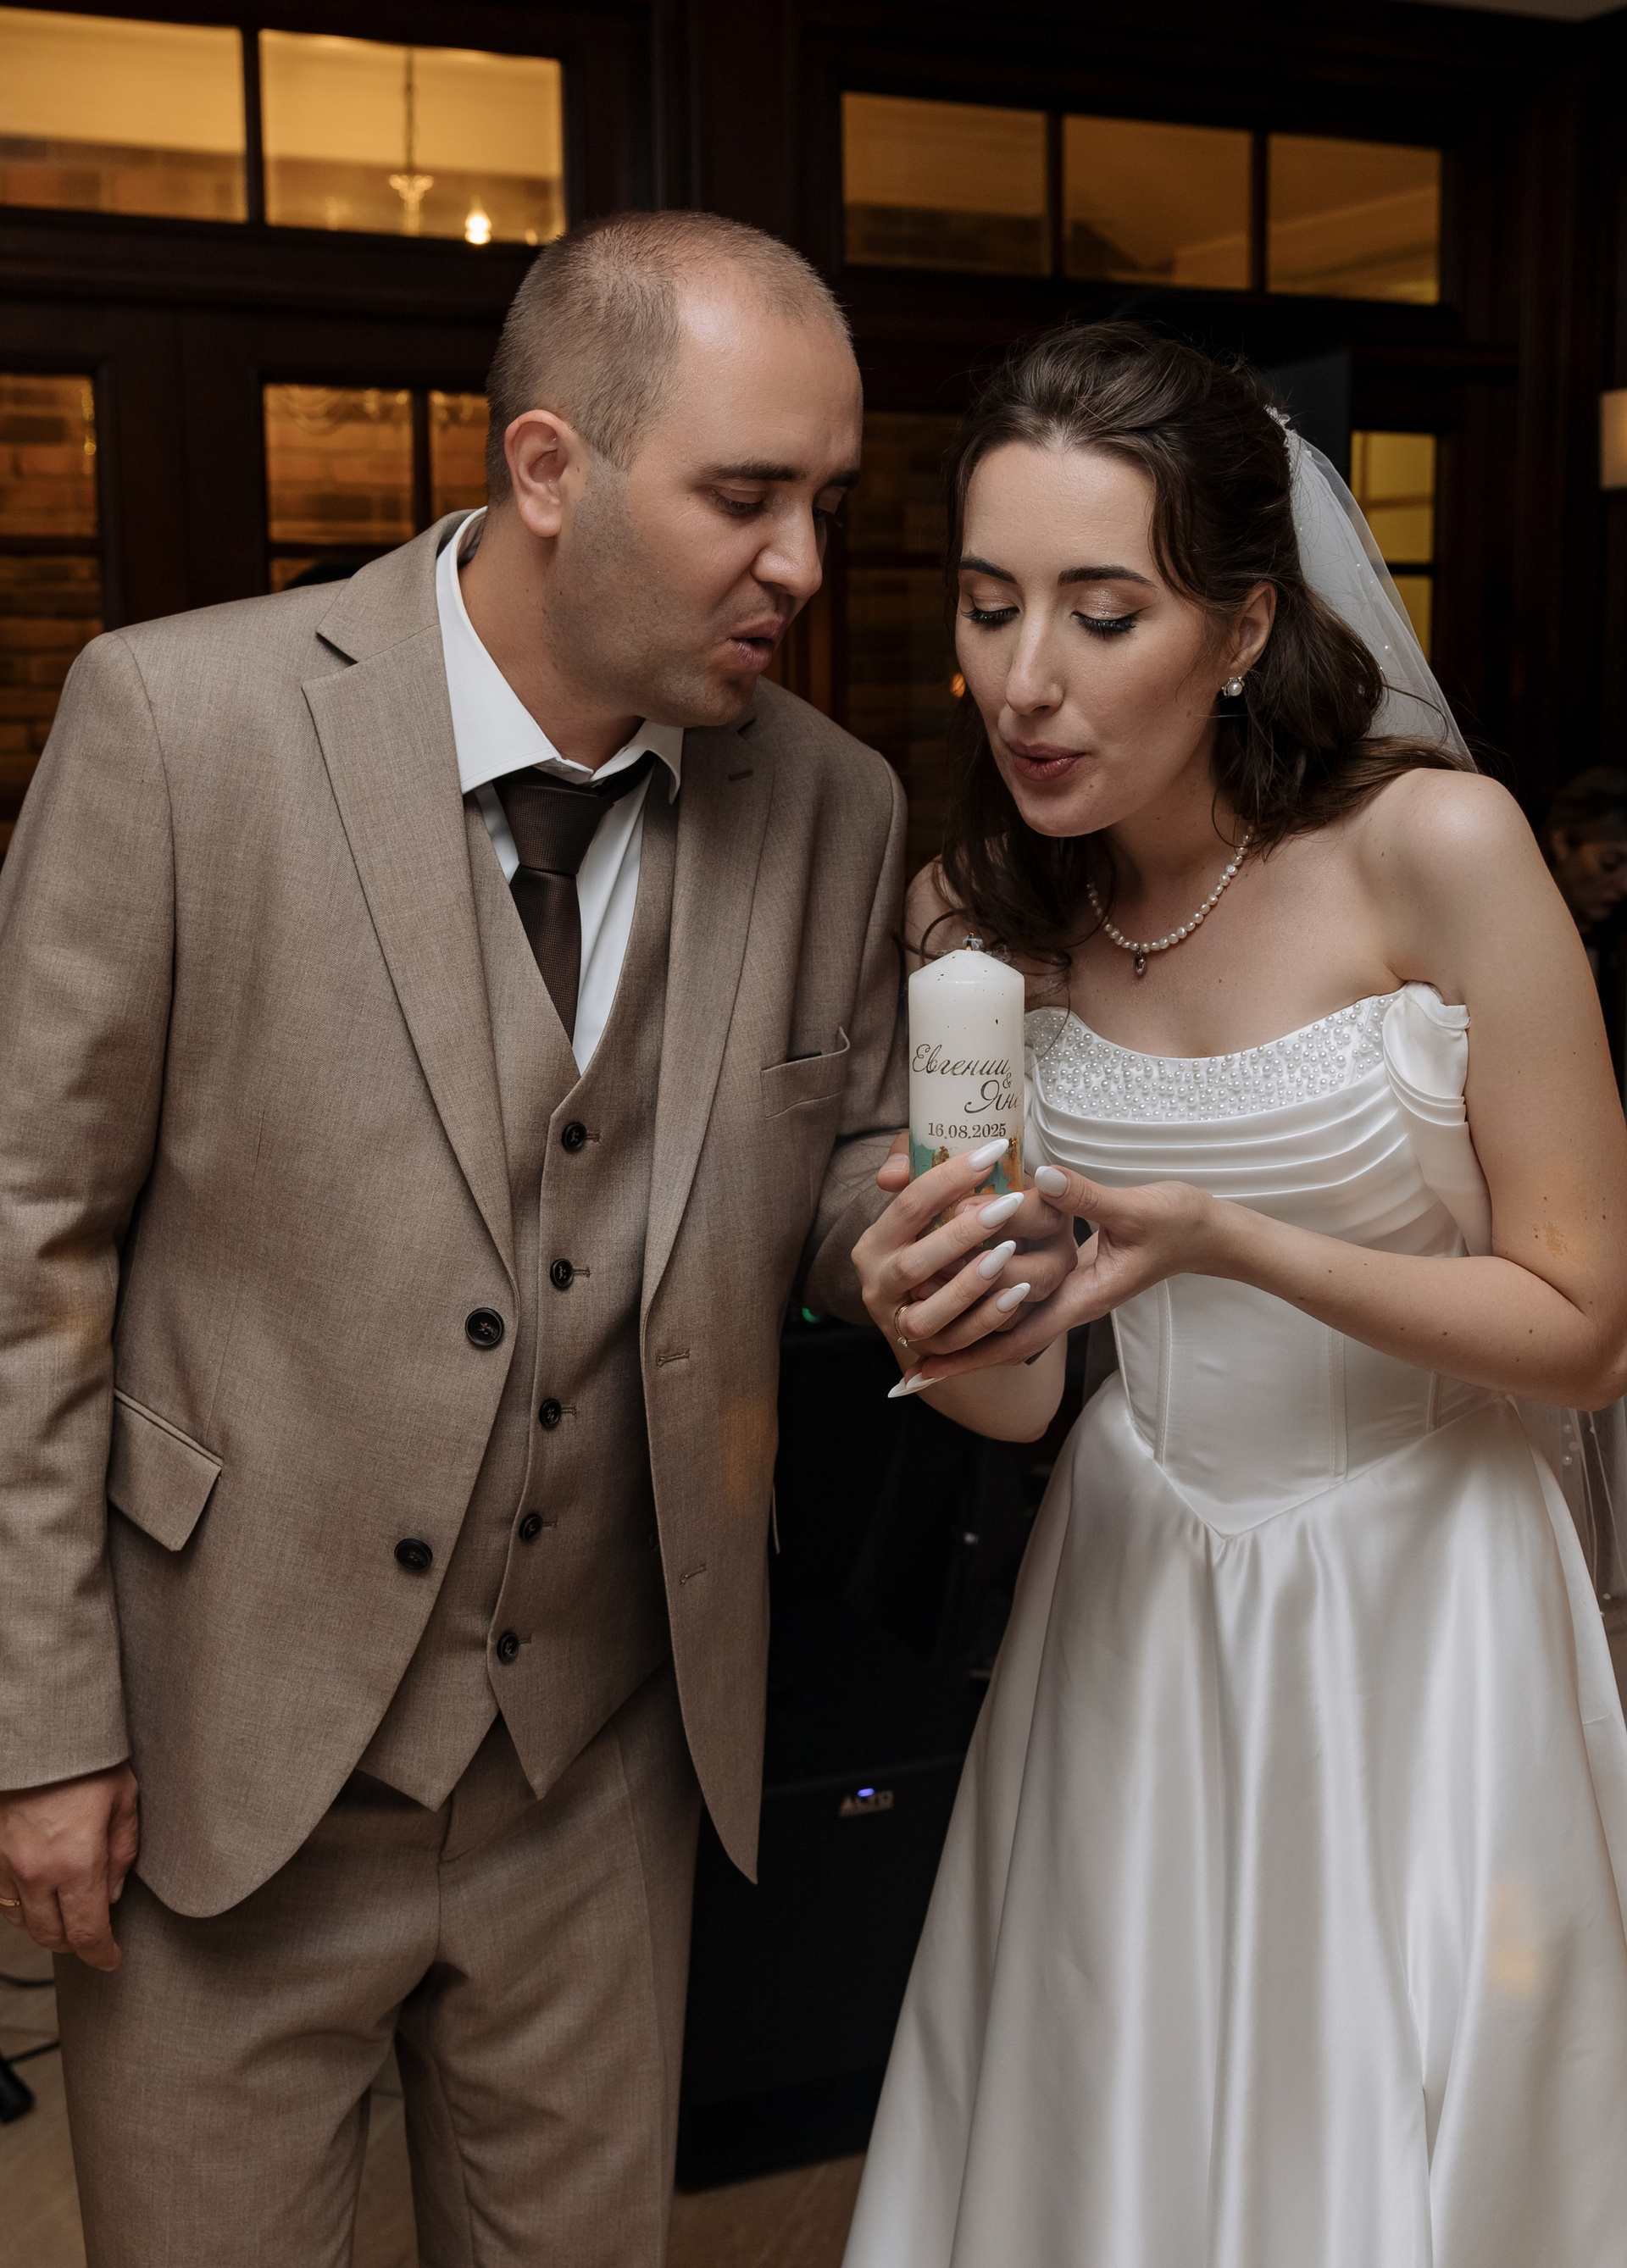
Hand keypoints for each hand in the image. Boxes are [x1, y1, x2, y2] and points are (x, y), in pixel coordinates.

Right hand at [0, 1763, 139, 1971]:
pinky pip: (1, 1897)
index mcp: (76, 1864)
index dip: (102, 1954)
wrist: (38, 1734)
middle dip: (75, 1944)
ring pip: (21, 1921)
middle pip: (51, 1936)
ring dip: (45, 1926)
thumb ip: (121, 1853)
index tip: (111, 1959)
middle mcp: (35, 1873)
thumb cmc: (85, 1759)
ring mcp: (4, 1865)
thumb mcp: (124, 1800)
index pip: (88, 1933)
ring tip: (67, 1914)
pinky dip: (20, 1905)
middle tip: (93, 1937)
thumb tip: (113, 1892)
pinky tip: (38, 1892)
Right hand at [856, 1138, 1073, 1363]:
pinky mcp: (928, 1351)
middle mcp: (878, 1285)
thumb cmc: (927, 1239)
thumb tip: (894, 1172)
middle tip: (1010, 1203)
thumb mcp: (919, 1203)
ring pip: (929, 1312)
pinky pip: (957, 1341)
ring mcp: (899, 1323)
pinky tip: (1018, 1293)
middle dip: (962, 1234)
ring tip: (1010, 1251)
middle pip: (914, 1263)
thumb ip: (911, 1170)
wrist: (918, 1303)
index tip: (992, 1152)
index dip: (949, 1178)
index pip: (908, 1206)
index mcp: (874, 1243)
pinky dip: (987, 1319)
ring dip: (971, 1283)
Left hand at [903, 1163, 1225, 1385]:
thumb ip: (1088, 1197)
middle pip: (1001, 1335)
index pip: (1015, 1339)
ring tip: (916, 1326)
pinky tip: (960, 1282)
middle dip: (955, 1343)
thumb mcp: (1137, 1210)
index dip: (967, 1357)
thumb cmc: (1180, 1224)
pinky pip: (1020, 1290)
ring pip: (1007, 1315)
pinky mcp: (1068, 1271)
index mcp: (1081, 1298)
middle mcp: (1068, 1300)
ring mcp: (1067, 1288)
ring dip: (966, 1321)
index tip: (924, 1372)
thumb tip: (1042, 1179)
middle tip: (904, 1347)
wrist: (1208, 1231)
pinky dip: (987, 1292)